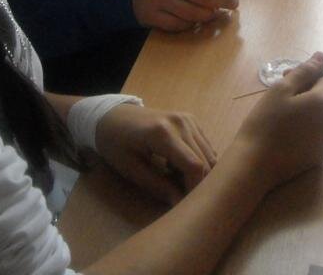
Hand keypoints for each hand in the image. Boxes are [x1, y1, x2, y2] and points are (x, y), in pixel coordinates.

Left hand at [96, 104, 217, 205]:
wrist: (112, 116)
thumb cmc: (115, 144)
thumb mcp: (131, 169)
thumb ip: (158, 186)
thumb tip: (180, 204)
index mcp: (163, 134)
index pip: (194, 166)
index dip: (195, 189)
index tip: (186, 206)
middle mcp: (181, 123)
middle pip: (205, 161)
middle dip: (198, 184)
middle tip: (181, 198)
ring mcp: (188, 119)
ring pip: (210, 154)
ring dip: (200, 173)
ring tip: (177, 181)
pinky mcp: (191, 120)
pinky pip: (206, 146)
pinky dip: (199, 162)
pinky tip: (179, 167)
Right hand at [231, 52, 322, 188]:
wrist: (256, 163)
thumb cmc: (266, 121)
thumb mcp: (282, 89)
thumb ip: (305, 71)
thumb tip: (322, 56)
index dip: (306, 75)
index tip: (285, 80)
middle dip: (306, 92)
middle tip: (279, 97)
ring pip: (321, 117)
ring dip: (307, 112)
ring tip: (282, 117)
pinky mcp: (320, 156)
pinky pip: (317, 135)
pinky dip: (307, 130)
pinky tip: (287, 134)